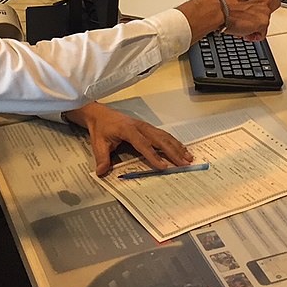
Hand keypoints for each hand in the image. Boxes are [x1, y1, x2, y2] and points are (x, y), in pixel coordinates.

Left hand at [64, 101, 192, 175]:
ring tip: (188, 157)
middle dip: (173, 152)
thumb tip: (101, 172)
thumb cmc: (101, 128)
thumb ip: (102, 158)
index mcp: (128, 130)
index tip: (163, 167)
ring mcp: (146, 126)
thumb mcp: (98, 143)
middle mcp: (140, 127)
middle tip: (184, 163)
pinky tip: (181, 149)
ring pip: (164, 136)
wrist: (100, 114)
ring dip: (177, 147)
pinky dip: (174, 142)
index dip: (154, 156)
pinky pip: (163, 134)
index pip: (143, 145)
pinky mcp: (148, 128)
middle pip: (159, 140)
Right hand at [213, 0, 279, 40]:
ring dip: (255, 26)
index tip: (251, 6)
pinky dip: (254, 35)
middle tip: (247, 17)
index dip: (258, 3)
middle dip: (259, 14)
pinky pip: (262, 33)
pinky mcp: (262, 23)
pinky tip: (246, 34)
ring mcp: (265, 11)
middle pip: (268, 9)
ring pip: (265, 22)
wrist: (217, 7)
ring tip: (243, 27)